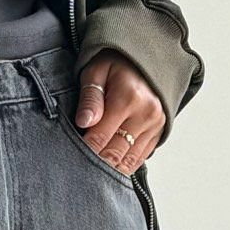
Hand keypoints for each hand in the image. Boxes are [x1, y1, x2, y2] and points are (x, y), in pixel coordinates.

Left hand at [73, 52, 165, 176]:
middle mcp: (145, 114)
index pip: (99, 138)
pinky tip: (109, 167)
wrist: (146, 57)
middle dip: (94, 164)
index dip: (82, 151)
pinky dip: (123, 166)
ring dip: (108, 169)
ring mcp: (155, 125)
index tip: (70, 156)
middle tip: (77, 168)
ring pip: (127, 162)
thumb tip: (83, 122)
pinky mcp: (159, 132)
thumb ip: (90, 98)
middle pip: (114, 154)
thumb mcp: (96, 72)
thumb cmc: (116, 64)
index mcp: (127, 98)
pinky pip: (139, 159)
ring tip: (91, 172)